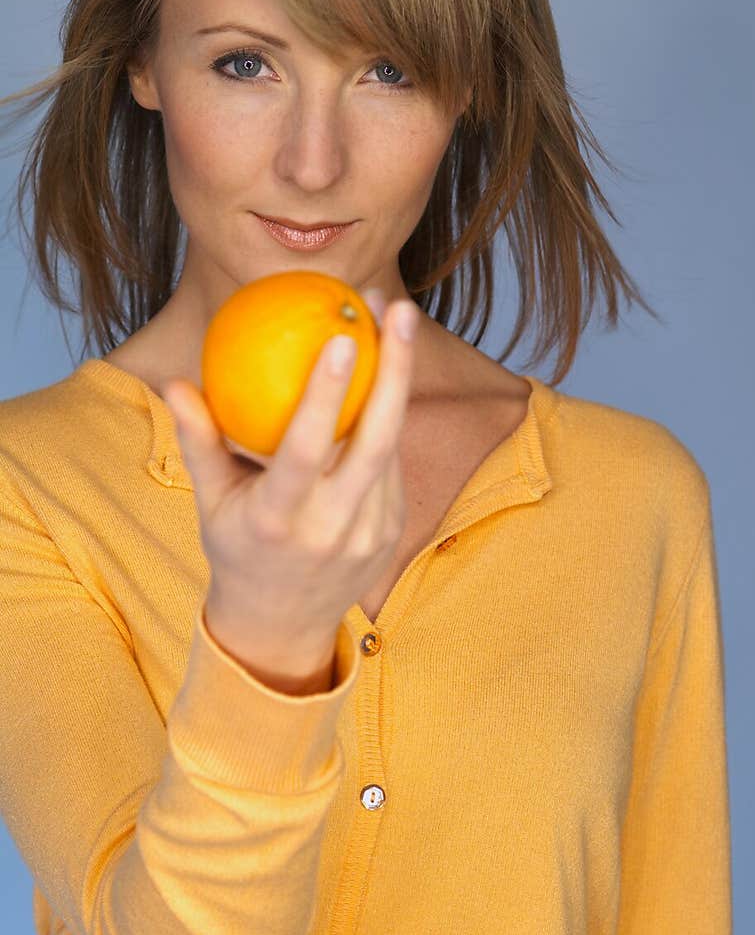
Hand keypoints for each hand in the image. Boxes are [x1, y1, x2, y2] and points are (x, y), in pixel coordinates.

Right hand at [162, 289, 416, 662]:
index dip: (326, 394)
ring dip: (397, 385)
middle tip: (396, 309)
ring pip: (390, 447)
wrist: (280, 625)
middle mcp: (332, 528)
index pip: (306, 449)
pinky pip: (392, 467)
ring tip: (394, 325)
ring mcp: (369, 534)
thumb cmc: (237, 547)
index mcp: (280, 519)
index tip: (342, 338)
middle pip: (376, 439)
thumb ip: (199, 441)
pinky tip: (388, 375)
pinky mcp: (390, 535)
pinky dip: (388, 422)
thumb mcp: (210, 501)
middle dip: (396, 370)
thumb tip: (177, 381)